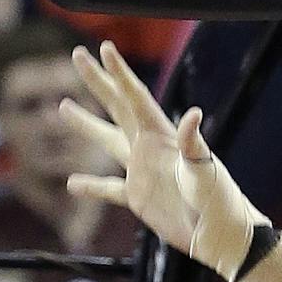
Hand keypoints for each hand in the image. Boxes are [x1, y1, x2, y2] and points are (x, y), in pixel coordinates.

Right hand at [60, 42, 264, 278]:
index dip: (120, 72)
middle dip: (97, 81)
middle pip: (117, 106)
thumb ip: (194, 142)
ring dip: (86, 124)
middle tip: (77, 55)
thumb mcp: (205, 168)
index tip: (105, 48)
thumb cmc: (218, 198)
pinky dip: (90, 187)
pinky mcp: (138, 197)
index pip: (136, 97)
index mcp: (163, 134)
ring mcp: (141, 171)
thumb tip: (194, 113)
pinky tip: (72, 184)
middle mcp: (148, 147)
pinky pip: (108, 189)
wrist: (218, 234)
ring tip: (63, 107)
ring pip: (107, 141)